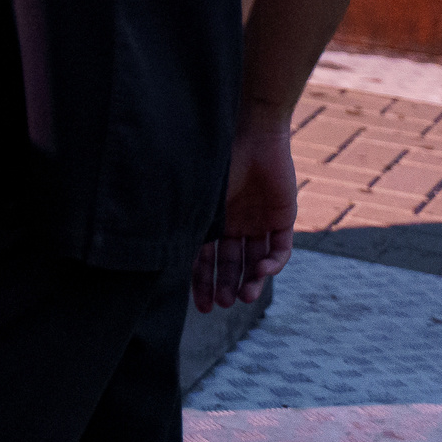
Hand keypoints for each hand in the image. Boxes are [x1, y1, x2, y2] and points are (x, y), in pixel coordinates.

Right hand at [194, 123, 297, 311]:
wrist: (254, 134)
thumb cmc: (218, 161)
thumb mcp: (198, 198)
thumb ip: (186, 225)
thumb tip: (158, 255)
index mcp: (211, 219)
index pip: (205, 259)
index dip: (203, 283)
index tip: (202, 307)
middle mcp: (235, 224)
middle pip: (231, 264)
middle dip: (227, 286)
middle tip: (223, 305)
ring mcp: (259, 221)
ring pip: (256, 261)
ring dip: (251, 281)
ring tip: (245, 297)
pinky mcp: (283, 218)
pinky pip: (280, 249)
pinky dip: (273, 264)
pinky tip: (263, 271)